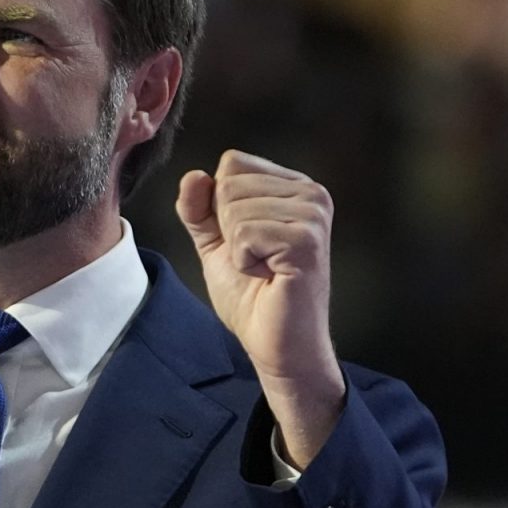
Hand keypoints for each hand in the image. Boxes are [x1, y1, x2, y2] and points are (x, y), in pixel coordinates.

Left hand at [176, 150, 344, 467]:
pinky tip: (269, 276)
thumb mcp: (216, 244)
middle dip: (227, 229)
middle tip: (256, 259)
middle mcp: (311, 193)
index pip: (232, 163)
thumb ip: (199, 209)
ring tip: (264, 268)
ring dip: (237, 248)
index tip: (244, 241)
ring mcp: (313, 215)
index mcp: (293, 186)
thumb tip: (193, 176)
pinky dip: (245, 261)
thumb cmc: (252, 296)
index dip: (219, 206)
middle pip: (229, 183)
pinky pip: (245, 234)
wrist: (275, 343)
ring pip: (234, 208)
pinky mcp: (307, 240)